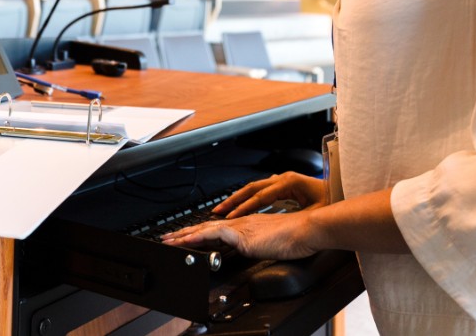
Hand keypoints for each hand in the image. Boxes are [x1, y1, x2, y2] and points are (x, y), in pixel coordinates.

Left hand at [161, 210, 318, 259]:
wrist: (307, 231)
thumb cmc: (297, 238)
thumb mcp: (273, 243)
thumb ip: (261, 245)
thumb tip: (255, 251)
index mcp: (248, 225)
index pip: (218, 229)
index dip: (200, 233)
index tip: (186, 238)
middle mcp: (241, 223)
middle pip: (206, 227)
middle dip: (185, 233)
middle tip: (168, 238)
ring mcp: (240, 228)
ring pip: (205, 229)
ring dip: (184, 236)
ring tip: (169, 241)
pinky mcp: (242, 235)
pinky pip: (213, 234)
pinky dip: (198, 237)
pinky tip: (187, 242)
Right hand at [214, 172, 326, 217]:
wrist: (345, 190)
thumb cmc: (334, 201)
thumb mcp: (316, 212)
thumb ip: (299, 216)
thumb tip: (285, 224)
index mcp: (289, 183)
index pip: (260, 197)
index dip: (244, 208)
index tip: (230, 217)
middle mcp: (284, 178)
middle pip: (252, 187)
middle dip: (234, 200)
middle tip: (218, 210)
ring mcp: (284, 180)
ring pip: (255, 187)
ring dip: (240, 198)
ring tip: (226, 208)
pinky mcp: (286, 185)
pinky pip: (262, 190)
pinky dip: (250, 197)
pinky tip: (244, 205)